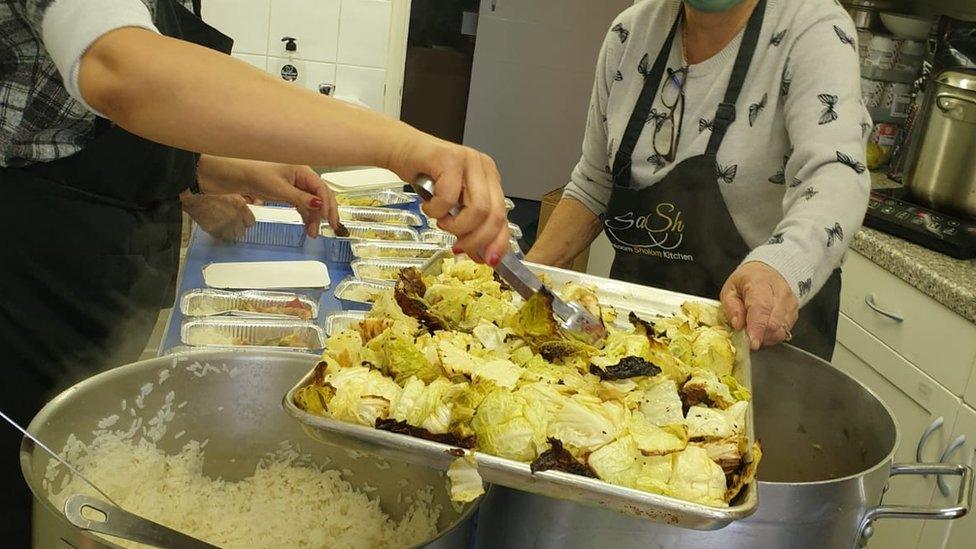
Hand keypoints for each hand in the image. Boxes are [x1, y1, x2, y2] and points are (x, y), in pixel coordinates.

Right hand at [182, 193, 255, 239]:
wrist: (195, 201)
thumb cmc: (212, 196)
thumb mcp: (232, 195)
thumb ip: (242, 203)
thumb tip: (249, 210)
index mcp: (240, 206)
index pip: (251, 222)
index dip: (246, 222)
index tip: (243, 221)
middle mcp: (234, 217)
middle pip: (242, 231)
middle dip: (238, 228)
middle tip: (232, 224)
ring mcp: (225, 226)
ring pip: (233, 236)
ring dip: (230, 233)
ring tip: (224, 226)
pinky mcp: (216, 232)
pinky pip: (223, 238)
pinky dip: (221, 235)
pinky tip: (218, 228)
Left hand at [242, 164, 339, 237]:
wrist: (241, 176)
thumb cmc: (257, 175)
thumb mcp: (280, 189)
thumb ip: (301, 198)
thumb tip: (319, 205)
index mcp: (303, 171)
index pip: (322, 188)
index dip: (327, 204)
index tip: (328, 218)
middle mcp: (303, 178)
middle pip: (321, 196)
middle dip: (326, 213)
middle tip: (331, 227)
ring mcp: (298, 186)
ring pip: (313, 204)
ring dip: (314, 218)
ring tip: (312, 233)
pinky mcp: (292, 194)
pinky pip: (304, 206)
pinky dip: (306, 217)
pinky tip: (308, 227)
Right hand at [386, 131, 508, 263]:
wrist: (402, 151)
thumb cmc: (427, 178)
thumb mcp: (454, 205)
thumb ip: (470, 225)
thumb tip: (480, 255)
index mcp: (491, 179)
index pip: (503, 216)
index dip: (498, 242)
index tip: (489, 260)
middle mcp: (485, 168)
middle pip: (494, 215)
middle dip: (476, 240)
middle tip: (458, 248)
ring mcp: (469, 161)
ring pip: (477, 209)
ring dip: (455, 226)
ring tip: (442, 222)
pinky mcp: (449, 159)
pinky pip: (448, 198)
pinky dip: (435, 211)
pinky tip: (428, 206)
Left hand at [720, 261, 798, 350]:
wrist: (767, 272)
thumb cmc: (747, 281)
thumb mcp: (730, 289)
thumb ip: (731, 307)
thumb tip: (738, 325)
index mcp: (760, 283)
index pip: (761, 309)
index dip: (757, 328)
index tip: (752, 343)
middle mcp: (780, 292)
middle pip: (774, 323)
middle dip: (759, 335)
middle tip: (746, 336)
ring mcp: (790, 303)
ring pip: (781, 330)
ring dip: (765, 336)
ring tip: (754, 328)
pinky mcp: (795, 312)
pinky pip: (785, 331)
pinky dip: (772, 335)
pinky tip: (763, 328)